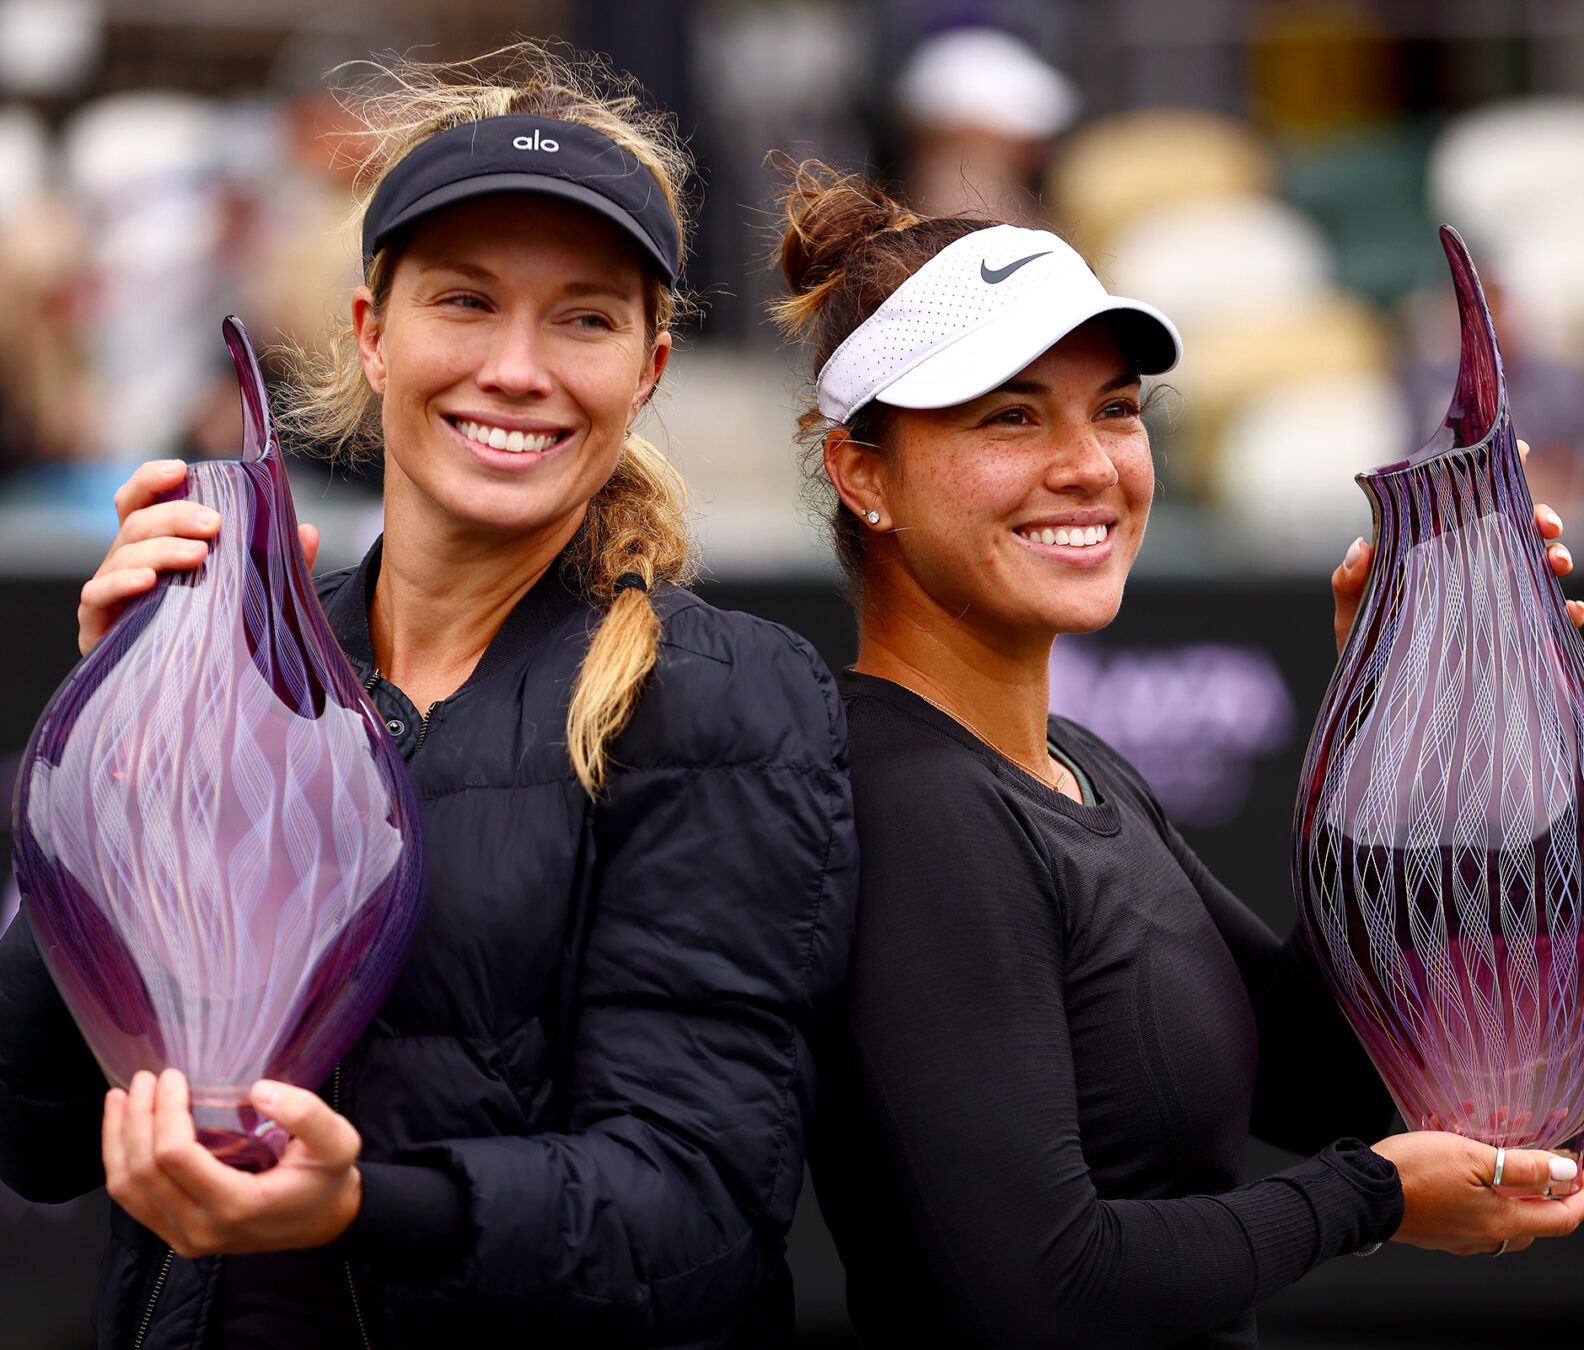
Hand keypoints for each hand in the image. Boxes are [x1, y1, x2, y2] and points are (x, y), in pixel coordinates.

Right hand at [78, 459, 320, 655]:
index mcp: (155, 549)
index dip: (152, 480)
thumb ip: (278, 566)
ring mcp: (109, 595)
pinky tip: (146, 582)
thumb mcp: (253, 597)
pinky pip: (96, 596)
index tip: (180, 469)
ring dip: (159, 549)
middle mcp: (127, 565)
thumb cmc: (218, 634)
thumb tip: (308, 532)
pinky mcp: (97, 629)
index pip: (141, 502)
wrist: (192, 695)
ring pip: (121, 555)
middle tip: (213, 523)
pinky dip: (119, 584)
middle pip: (137, 523)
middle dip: (174, 516)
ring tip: (197, 555)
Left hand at [103, 1069, 360, 1256]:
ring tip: (120, 1098)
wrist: (320, 1222)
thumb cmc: (325, 1179)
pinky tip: (122, 1129)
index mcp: (236, 1206)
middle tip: (146, 1078)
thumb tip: (260, 1090)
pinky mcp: (173, 1234)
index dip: (166, 1111)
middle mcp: (200, 1228)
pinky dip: (118, 1161)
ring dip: (117, 1138)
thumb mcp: (337, 1142)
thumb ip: (307, 1114)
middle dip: (137, 1117)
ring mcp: (182, 1237)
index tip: (173, 1076)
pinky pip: (131, 1200)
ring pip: (126, 1189)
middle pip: (143, 1170)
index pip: (176, 1158)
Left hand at [1331, 439, 1583, 653]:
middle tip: (1546, 525)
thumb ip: (1352, 582)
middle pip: (1511, 528)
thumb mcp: (1355, 614)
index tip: (1517, 451)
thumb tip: (1360, 548)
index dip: (1491, 474)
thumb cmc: (1366, 647)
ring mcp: (1492, 598)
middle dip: (1537, 517)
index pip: (1463, 504)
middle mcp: (1467, 567)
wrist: (1379, 697)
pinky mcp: (1508, 633)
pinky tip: (1573, 611)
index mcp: (1431, 550)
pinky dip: (1569, 610)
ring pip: (1535, 565)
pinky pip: (1548, 616)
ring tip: (1557, 563)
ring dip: (1554, 556)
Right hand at [1371, 1131, 1583, 1254]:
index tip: (1582, 1175)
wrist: (1362, 1192)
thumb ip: (1523, 1166)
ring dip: (1506, 1183)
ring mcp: (1458, 1236)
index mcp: (1501, 1222)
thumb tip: (1565, 1173)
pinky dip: (1477, 1186)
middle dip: (1542, 1189)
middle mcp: (1484, 1236)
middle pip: (1532, 1221)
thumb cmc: (1412, 1173)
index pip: (1562, 1219)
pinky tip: (1458, 1156)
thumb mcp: (1473, 1156)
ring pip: (1500, 1213)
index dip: (1580, 1197)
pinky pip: (1470, 1209)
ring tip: (1493, 1145)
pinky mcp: (1436, 1228)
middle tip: (1540, 1158)